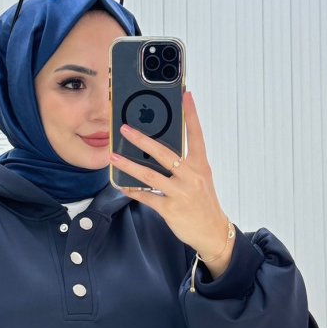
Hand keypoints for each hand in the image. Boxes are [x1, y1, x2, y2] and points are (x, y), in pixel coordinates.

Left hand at [109, 88, 234, 269]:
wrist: (213, 232)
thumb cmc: (204, 203)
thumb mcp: (201, 179)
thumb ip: (184, 164)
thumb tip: (160, 151)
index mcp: (200, 165)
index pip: (196, 135)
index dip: (191, 115)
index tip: (186, 95)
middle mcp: (191, 176)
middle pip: (164, 153)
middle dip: (142, 140)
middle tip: (125, 128)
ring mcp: (180, 193)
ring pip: (150, 175)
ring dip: (129, 165)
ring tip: (114, 156)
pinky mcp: (170, 209)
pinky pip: (147, 197)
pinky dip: (133, 191)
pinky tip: (122, 185)